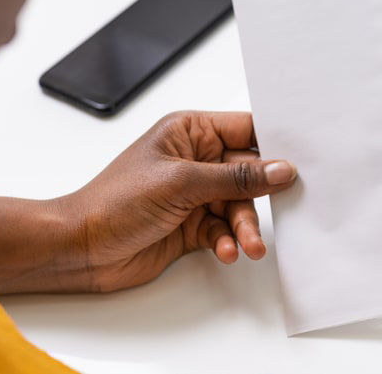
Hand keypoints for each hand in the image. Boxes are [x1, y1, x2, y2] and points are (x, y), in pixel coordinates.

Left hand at [54, 111, 296, 291]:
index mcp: (189, 131)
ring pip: (238, 206)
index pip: (246, 130)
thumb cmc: (113, 202)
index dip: (274, 144)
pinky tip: (223, 250)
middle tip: (278, 212)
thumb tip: (280, 169)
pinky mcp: (191, 224)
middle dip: (260, 196)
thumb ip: (235, 177)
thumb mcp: (181, 183)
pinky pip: (223, 230)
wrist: (80, 248)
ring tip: (247, 245)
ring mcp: (193, 194)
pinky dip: (227, 241)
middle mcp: (194, 160)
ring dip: (244, 226)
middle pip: (249, 173)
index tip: (301, 161)